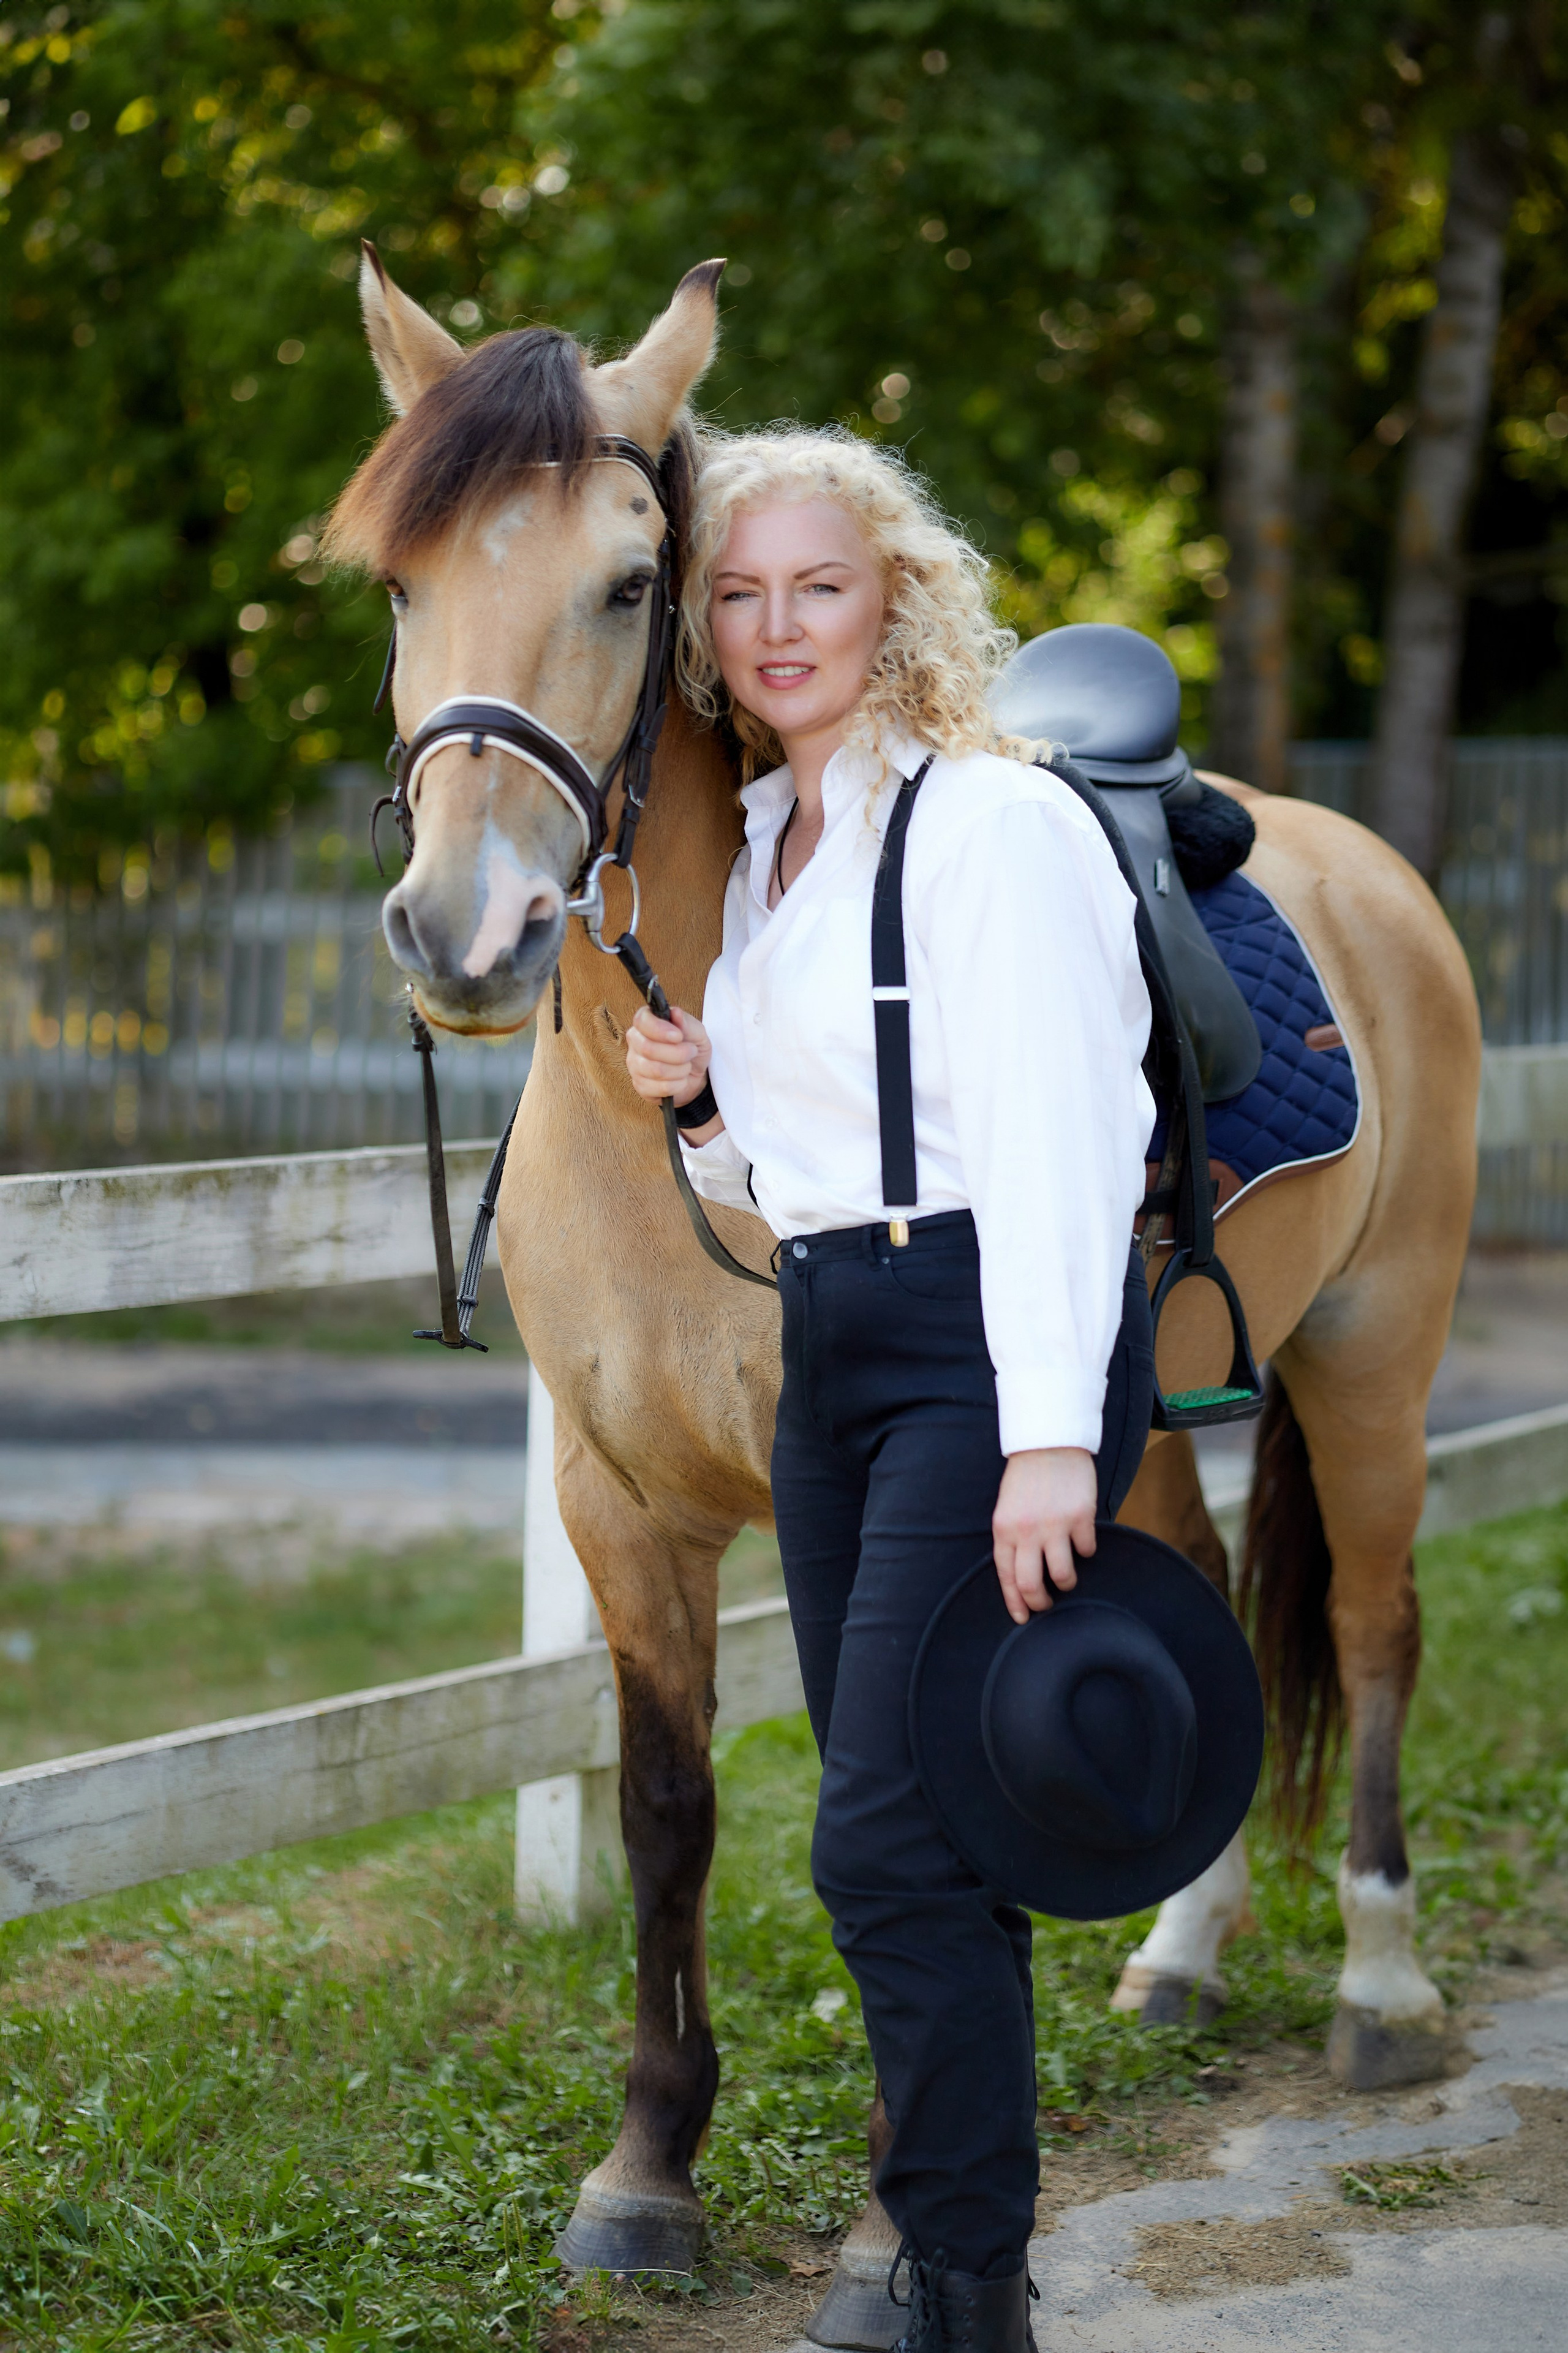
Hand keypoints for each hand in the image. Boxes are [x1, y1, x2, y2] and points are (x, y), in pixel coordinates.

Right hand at [625, 1003, 713, 1108]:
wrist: (696, 1075)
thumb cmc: (692, 1048)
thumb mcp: (697, 1033)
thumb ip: (687, 1023)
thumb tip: (675, 1012)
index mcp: (645, 1023)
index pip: (641, 1021)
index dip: (660, 1029)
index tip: (678, 1036)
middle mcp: (635, 1043)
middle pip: (648, 1048)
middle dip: (677, 1053)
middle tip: (691, 1052)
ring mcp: (635, 1066)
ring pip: (655, 1070)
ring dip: (680, 1070)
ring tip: (687, 1066)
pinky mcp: (640, 1086)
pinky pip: (659, 1088)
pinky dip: (678, 1085)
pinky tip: (680, 1080)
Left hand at [993, 1447, 1097, 1625]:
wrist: (1048, 1443)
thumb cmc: (1026, 1476)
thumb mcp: (1007, 1508)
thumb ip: (1012, 1538)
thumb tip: (1021, 1575)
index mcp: (1004, 1529)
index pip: (1006, 1577)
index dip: (1015, 1602)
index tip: (1022, 1619)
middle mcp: (1027, 1531)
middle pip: (1032, 1585)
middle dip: (1040, 1603)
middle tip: (1047, 1605)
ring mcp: (1054, 1525)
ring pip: (1063, 1575)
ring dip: (1067, 1582)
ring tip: (1068, 1576)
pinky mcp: (1080, 1517)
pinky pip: (1086, 1550)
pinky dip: (1085, 1551)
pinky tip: (1082, 1540)